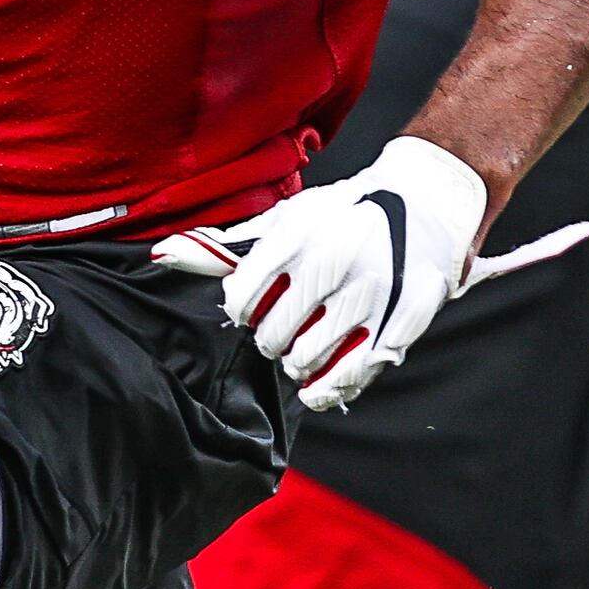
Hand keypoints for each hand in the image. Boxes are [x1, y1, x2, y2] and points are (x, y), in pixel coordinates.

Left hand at [154, 136, 588, 411]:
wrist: (427, 200)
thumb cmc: (344, 212)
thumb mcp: (289, 215)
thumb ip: (228, 243)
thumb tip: (162, 255)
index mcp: (297, 235)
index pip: (240, 301)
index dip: (243, 312)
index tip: (256, 307)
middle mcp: (331, 263)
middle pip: (271, 337)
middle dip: (271, 339)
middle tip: (285, 328)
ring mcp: (368, 295)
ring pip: (305, 361)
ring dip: (299, 361)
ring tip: (308, 345)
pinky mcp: (400, 321)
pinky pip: (349, 376)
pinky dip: (327, 388)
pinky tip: (320, 383)